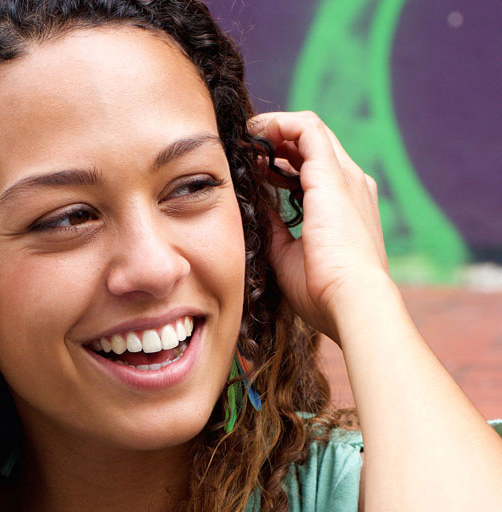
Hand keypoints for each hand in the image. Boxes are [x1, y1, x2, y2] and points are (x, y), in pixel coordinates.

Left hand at [248, 111, 391, 344]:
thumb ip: (274, 227)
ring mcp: (345, 177)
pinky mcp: (332, 175)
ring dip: (274, 129)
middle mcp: (350, 186)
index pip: (313, 169)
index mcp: (345, 207)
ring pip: (309, 131)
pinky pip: (306, 129)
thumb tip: (252, 208)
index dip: (281, 163)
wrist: (352, 301)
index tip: (253, 170)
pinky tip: (254, 135)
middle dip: (275, 141)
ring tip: (245, 139)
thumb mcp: (288, 254)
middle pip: (311, 145)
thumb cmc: (322, 291)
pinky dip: (278, 125)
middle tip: (244, 151)